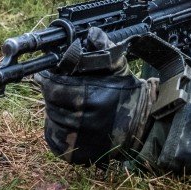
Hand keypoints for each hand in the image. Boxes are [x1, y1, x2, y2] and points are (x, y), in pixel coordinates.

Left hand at [39, 28, 154, 164]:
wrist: (142, 125)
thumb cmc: (127, 92)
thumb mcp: (118, 66)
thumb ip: (104, 47)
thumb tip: (91, 33)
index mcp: (93, 98)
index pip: (55, 88)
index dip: (49, 80)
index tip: (48, 75)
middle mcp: (86, 122)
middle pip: (51, 105)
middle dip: (52, 94)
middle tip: (56, 87)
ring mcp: (82, 142)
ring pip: (52, 122)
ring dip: (54, 111)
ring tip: (65, 103)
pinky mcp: (79, 156)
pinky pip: (55, 140)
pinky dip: (56, 129)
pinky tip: (67, 120)